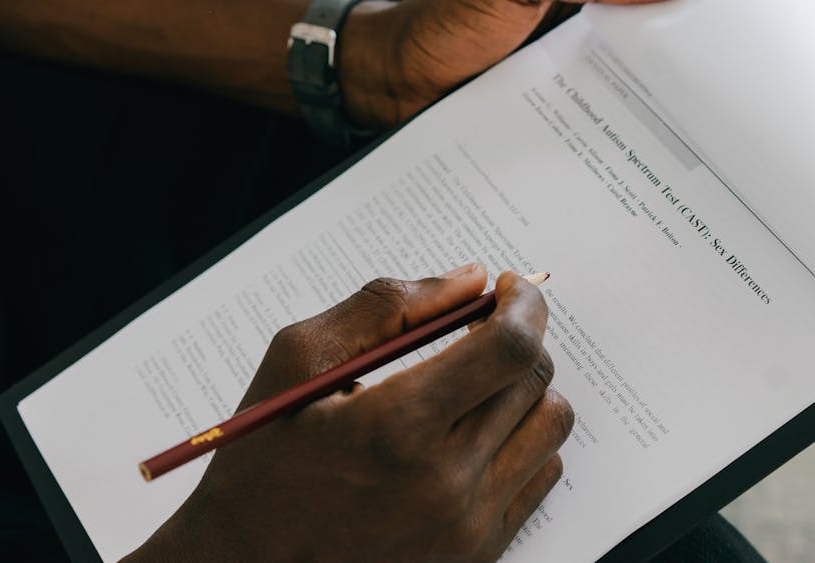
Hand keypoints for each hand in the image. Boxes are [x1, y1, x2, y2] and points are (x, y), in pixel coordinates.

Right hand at [124, 266, 572, 562]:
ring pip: (550, 424)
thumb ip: (386, 306)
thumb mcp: (299, 360)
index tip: (509, 287)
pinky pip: (541, 474)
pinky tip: (475, 434)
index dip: (523, 304)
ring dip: (524, 389)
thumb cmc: (265, 459)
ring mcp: (468, 526)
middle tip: (479, 331)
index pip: (509, 348)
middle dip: (515, 337)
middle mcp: (444, 482)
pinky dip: (521, 439)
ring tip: (477, 386)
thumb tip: (471, 279)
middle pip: (534, 379)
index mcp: (397, 427)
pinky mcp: (479, 552)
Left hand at [338, 0, 697, 127]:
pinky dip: (639, 99)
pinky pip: (615, 86)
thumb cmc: (445, 17)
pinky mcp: (569, 85)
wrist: (397, 81)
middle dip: (696, 14)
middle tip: (735, 44)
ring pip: (643, 46)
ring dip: (671, 64)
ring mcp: (579, 41)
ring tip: (711, 87)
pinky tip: (663, 117)